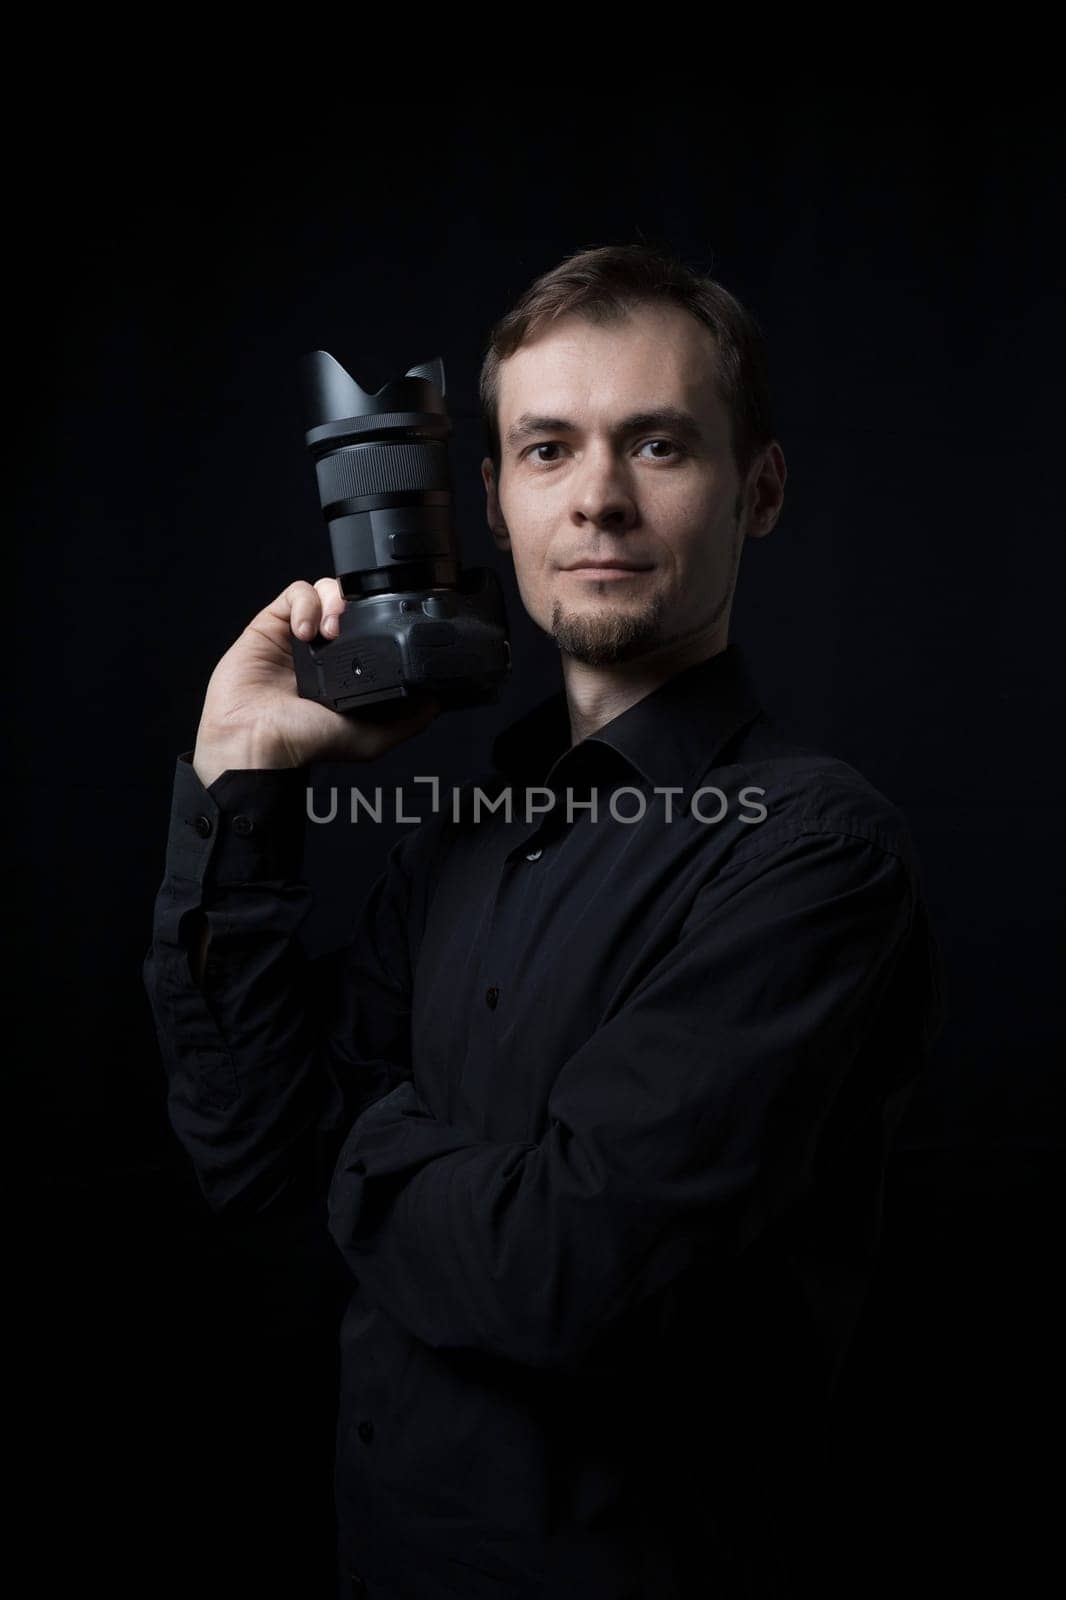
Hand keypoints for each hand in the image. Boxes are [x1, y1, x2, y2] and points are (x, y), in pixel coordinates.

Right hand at [192, 577, 440, 786]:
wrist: (255, 741)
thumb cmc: (304, 744)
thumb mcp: (369, 738)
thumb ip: (406, 720)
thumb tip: (438, 702)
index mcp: (349, 671)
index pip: (373, 628)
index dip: (383, 621)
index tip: (388, 629)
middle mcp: (326, 650)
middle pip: (351, 602)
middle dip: (358, 605)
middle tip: (354, 628)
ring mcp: (299, 634)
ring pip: (326, 590)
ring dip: (334, 601)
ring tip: (329, 631)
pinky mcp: (271, 623)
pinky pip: (295, 593)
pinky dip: (305, 603)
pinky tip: (305, 630)